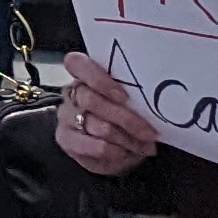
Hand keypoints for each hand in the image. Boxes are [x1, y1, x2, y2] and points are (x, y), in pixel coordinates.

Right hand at [56, 54, 158, 175]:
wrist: (112, 151)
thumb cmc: (123, 120)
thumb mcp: (129, 104)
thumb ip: (132, 97)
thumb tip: (152, 103)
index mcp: (84, 76)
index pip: (78, 64)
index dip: (99, 79)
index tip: (124, 96)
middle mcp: (71, 93)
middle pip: (91, 100)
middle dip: (125, 118)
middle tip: (148, 132)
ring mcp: (66, 117)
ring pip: (98, 126)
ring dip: (127, 139)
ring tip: (145, 146)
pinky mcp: (66, 140)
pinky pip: (95, 147)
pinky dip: (117, 152)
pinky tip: (127, 153)